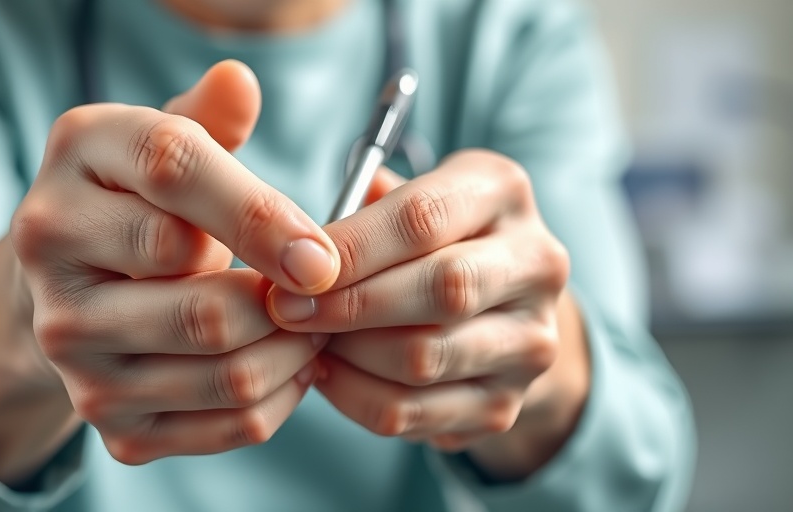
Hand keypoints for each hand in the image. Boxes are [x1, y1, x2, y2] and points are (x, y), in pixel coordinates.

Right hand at [11, 61, 340, 464]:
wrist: (70, 282)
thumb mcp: (162, 141)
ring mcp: (68, 343)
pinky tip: (289, 365)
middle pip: (206, 307)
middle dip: (291, 307)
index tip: (325, 257)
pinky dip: (280, 399)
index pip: (173, 173)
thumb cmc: (139, 201)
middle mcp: (50, 252)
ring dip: (297, 354)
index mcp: (75, 157)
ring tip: (317, 324)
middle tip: (328, 292)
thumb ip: (206, 121)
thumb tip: (240, 84)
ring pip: (226, 372)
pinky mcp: (101, 415)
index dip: (261, 217)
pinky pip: (224, 424)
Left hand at [266, 151, 585, 465]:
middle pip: (441, 289)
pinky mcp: (506, 403)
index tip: (288, 268)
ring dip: (349, 354)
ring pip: (425, 358)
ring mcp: (530, 340)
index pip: (423, 217)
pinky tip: (328, 373)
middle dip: (349, 304)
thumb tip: (299, 243)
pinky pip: (414, 411)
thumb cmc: (429, 240)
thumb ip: (357, 211)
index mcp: (502, 193)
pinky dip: (355, 397)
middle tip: (287, 311)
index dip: (349, 247)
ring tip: (306, 340)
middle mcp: (536, 263)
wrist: (495, 309)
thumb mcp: (405, 198)